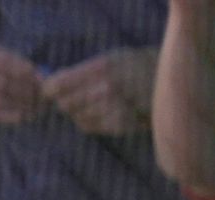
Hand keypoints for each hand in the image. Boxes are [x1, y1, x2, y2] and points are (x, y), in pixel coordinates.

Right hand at [0, 39, 46, 123]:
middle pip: (0, 84)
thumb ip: (16, 61)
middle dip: (24, 90)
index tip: (38, 75)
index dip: (22, 70)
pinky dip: (10, 116)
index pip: (1, 62)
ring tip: (37, 106)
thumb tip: (40, 77)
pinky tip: (24, 115)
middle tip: (40, 93)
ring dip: (21, 104)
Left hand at [43, 48, 157, 135]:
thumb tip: (48, 82)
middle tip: (69, 96)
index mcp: (102, 67)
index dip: (48, 89)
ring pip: (77, 117)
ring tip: (90, 102)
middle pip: (65, 103)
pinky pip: (89, 126)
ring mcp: (114, 109)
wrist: (167, 85)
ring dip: (77, 112)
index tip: (47, 89)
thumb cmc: (133, 68)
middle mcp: (106, 89)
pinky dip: (87, 121)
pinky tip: (98, 112)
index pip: (59, 84)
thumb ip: (81, 72)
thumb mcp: (110, 59)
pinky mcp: (119, 125)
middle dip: (63, 101)